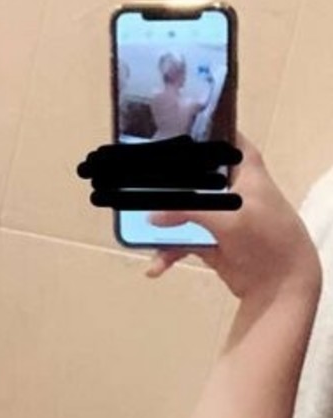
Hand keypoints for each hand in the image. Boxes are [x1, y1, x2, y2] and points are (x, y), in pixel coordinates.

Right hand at [145, 132, 321, 298]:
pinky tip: (156, 267)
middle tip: (138, 184)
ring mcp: (218, 213)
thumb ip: (188, 211)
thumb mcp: (228, 217)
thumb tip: (151, 217)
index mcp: (243, 166)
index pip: (219, 136)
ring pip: (182, 209)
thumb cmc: (266, 237)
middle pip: (192, 175)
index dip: (194, 134)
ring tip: (141, 235)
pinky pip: (181, 240)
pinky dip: (168, 252)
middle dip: (166, 183)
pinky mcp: (209, 239)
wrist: (280, 283)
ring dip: (162, 223)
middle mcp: (229, 185)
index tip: (162, 136)